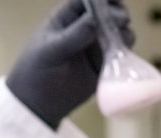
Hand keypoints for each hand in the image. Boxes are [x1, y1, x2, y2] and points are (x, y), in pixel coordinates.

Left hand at [6, 0, 134, 129]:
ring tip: (121, 40)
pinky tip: (121, 55)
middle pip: (109, 11)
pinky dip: (125, 52)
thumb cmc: (35, 72)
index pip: (89, 0)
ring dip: (124, 32)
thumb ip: (72, 36)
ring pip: (119, 30)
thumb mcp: (49, 52)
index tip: (112, 3)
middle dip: (117, 13)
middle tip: (120, 21)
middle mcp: (85, 27)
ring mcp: (96, 44)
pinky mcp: (105, 63)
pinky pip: (121, 53)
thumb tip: (95, 22)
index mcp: (67, 17)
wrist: (37, 104)